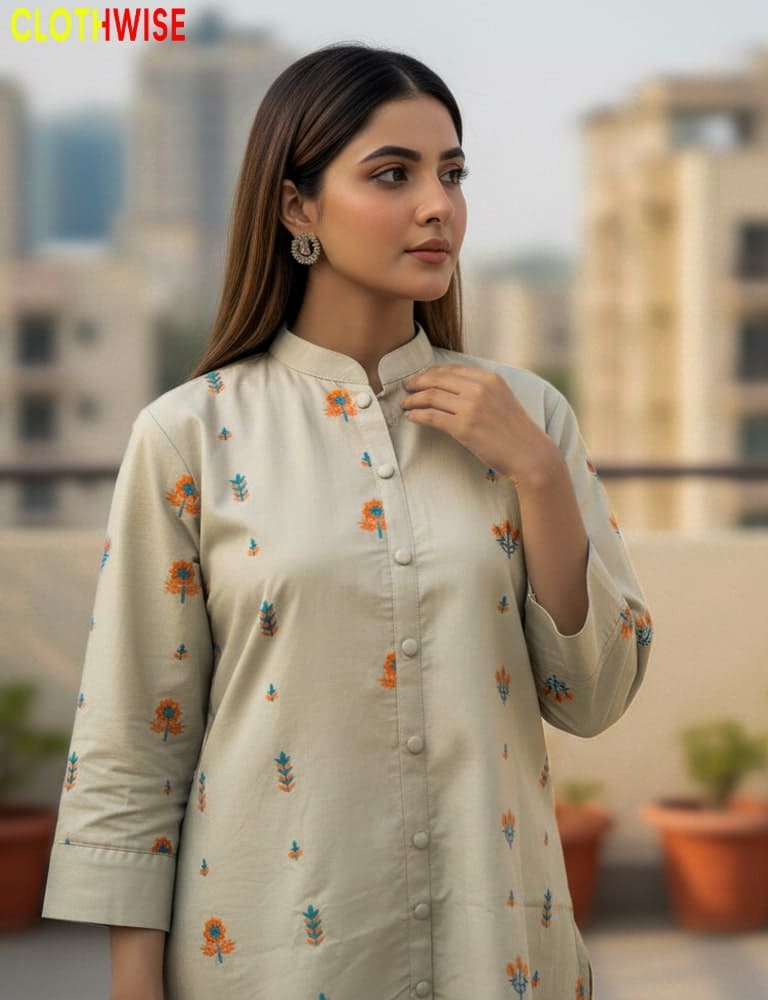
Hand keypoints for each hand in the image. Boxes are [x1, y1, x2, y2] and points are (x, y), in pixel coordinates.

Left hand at [400, 364, 562, 489]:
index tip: (420, 379)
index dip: (430, 372)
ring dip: (413, 400)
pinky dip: (417, 415)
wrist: (529, 454)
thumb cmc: (515, 432)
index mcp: (489, 378)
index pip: (451, 369)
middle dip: (417, 382)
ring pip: (431, 396)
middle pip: (437, 379)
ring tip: (405, 404)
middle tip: (406, 388)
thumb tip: (454, 389)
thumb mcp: (502, 399)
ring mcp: (471, 407)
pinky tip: (410, 417)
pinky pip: (432, 417)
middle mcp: (480, 388)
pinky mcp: (463, 428)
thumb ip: (482, 390)